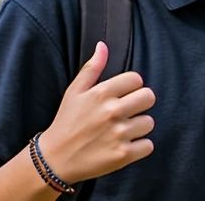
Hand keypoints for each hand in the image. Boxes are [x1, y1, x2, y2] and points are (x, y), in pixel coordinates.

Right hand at [38, 42, 155, 183]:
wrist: (55, 159)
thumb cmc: (66, 122)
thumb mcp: (74, 92)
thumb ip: (91, 68)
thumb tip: (103, 45)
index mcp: (101, 93)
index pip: (137, 79)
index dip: (131, 87)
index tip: (122, 96)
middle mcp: (112, 111)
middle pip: (149, 97)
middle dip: (139, 104)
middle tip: (126, 112)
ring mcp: (119, 133)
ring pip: (149, 122)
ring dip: (138, 127)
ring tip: (121, 131)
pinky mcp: (123, 154)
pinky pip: (148, 145)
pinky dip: (139, 147)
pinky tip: (124, 145)